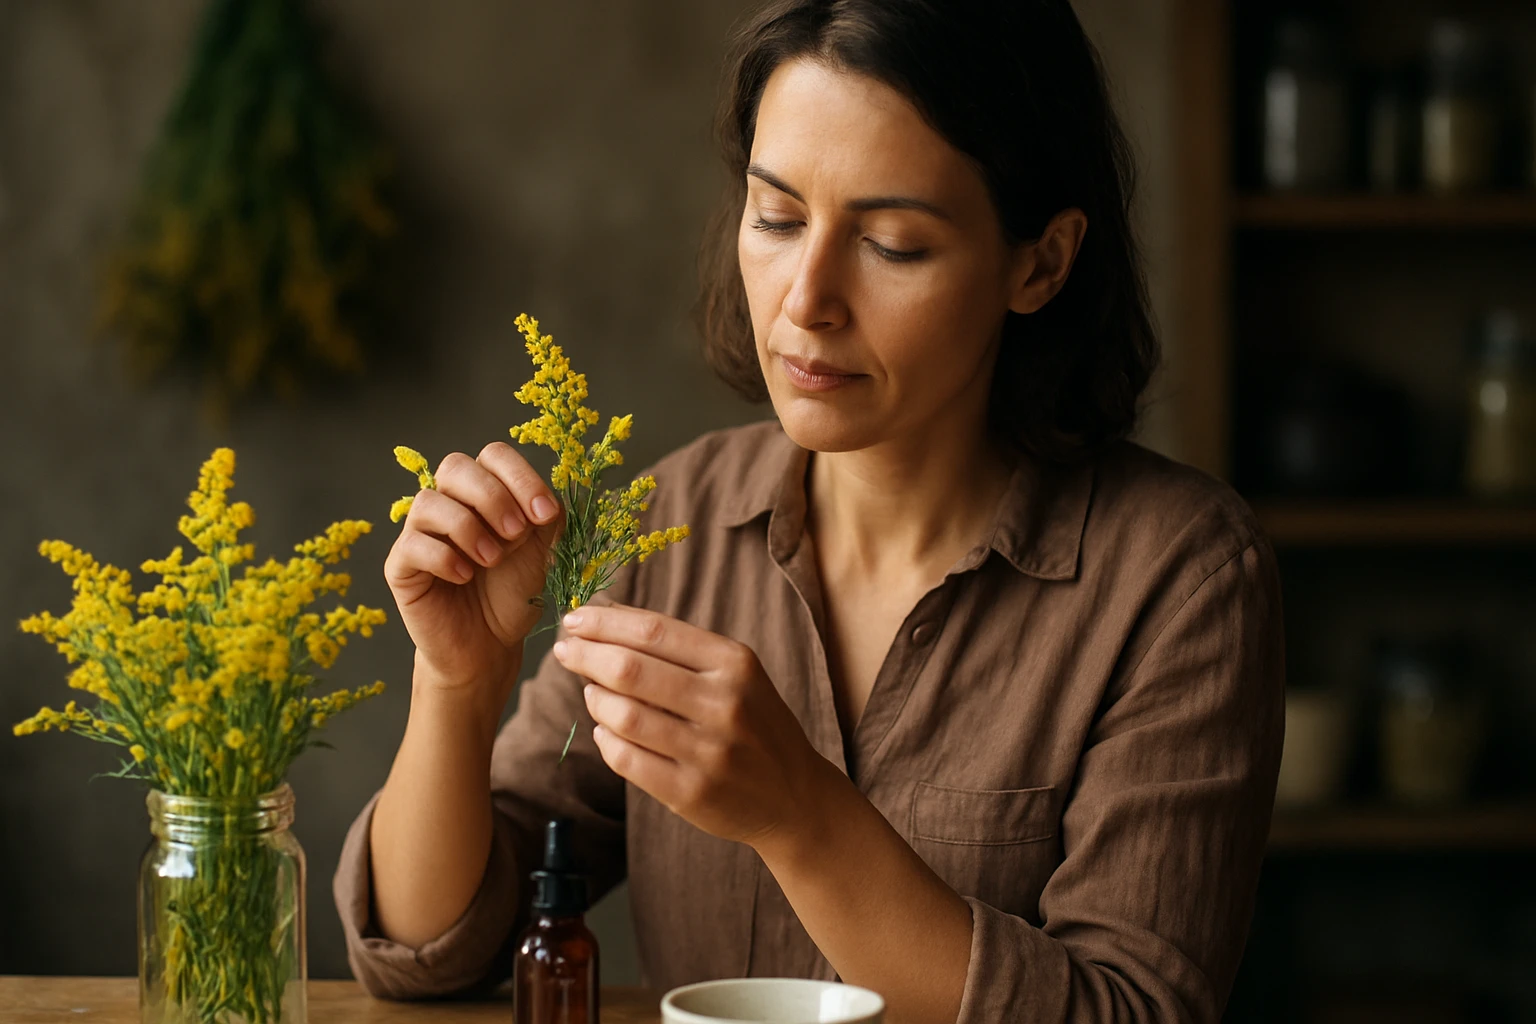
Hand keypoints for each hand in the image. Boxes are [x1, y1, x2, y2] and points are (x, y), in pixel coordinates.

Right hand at [384, 442, 562, 699]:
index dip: (521, 477)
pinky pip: (413, 544)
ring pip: (430, 501)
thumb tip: (547, 498)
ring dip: (469, 528)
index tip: (546, 514)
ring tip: (492, 560)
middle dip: (492, 496)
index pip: (494, 455)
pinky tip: (464, 577)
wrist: (489, 645)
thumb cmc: (513, 593)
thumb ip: (548, 518)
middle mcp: (448, 503)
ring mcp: (419, 532)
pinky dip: (445, 558)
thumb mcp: (543, 551)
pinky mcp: (401, 565)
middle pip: (455, 466)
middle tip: (517, 534)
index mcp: (483, 492)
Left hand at [552, 604, 836, 847]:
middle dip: (586, 655)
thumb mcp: (736, 674)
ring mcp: (708, 752)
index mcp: (735, 664)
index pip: (654, 630)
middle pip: (630, 670)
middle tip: (565, 651)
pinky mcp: (690, 792)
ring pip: (622, 715)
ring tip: (591, 693)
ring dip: (594, 699)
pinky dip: (605, 739)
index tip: (575, 619)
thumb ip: (679, 648)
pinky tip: (606, 730)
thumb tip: (608, 616)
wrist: (794, 795)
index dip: (605, 623)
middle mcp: (724, 704)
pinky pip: (626, 759)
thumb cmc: (754, 722)